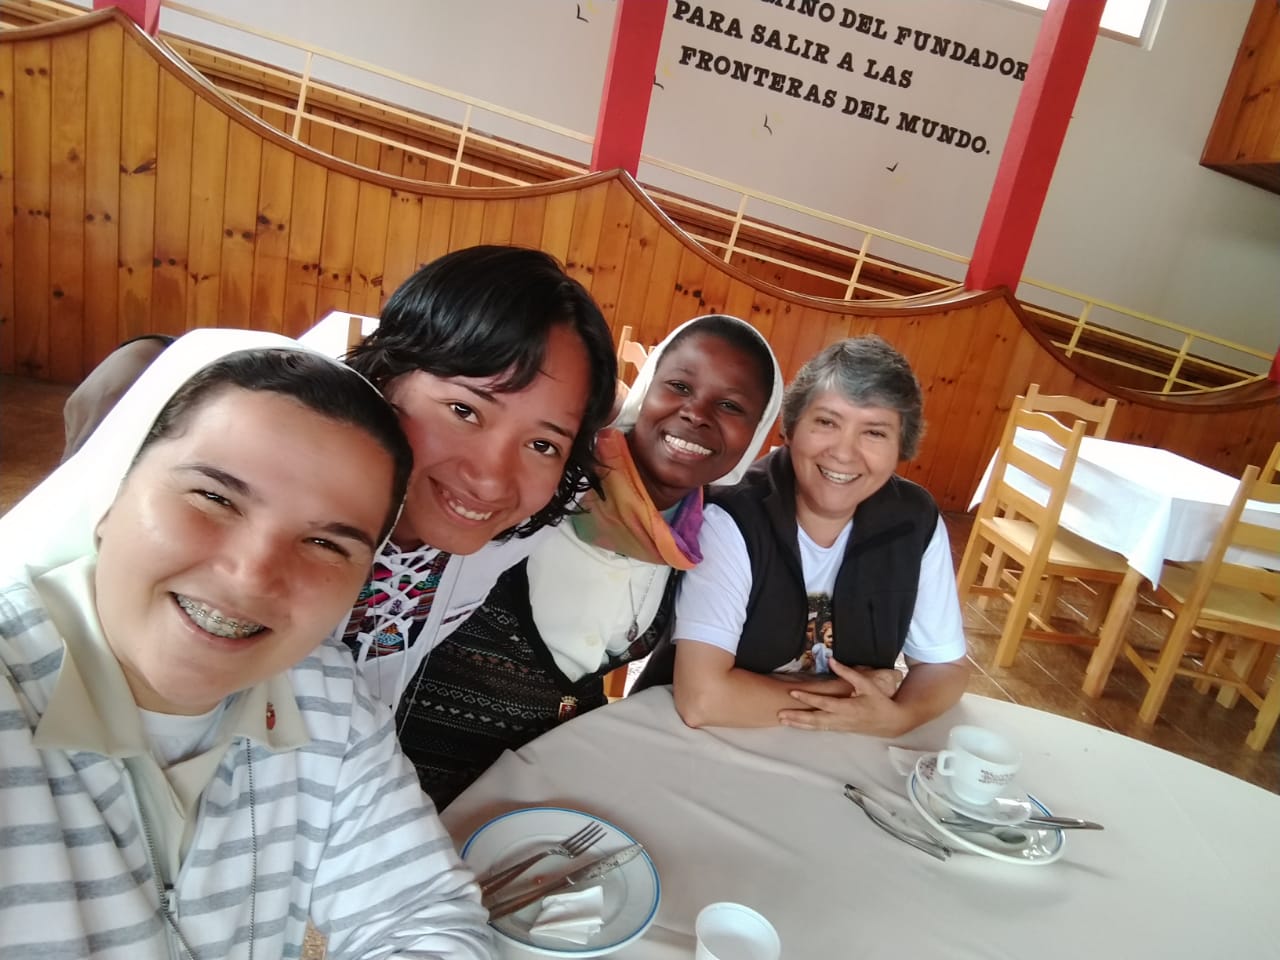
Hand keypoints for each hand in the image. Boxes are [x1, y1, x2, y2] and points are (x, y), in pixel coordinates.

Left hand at [777, 659, 908, 736]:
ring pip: (816, 727)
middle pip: (815, 720)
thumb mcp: (866, 685)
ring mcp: (840, 727)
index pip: (824, 703)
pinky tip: (796, 725)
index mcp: (848, 708)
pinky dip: (807, 727)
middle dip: (797, 717)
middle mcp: (841, 720)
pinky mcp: (840, 729)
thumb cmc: (879, 702)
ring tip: (782, 720)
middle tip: (780, 714)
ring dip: (799, 724)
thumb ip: (848, 673)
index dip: (808, 699)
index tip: (793, 693)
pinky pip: (820, 729)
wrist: (891, 723)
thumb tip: (832, 660)